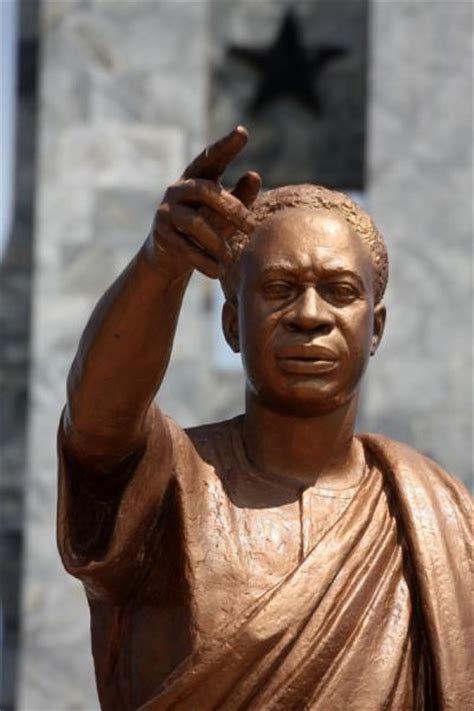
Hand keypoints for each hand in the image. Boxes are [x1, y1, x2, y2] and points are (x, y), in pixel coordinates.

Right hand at [150, 126, 260, 277]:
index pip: (211, 158)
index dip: (225, 146)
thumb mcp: (225, 213)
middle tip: (253, 229)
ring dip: (218, 242)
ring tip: (231, 260)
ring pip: (195, 222)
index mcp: (196, 178)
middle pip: (206, 191)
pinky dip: (204, 261)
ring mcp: (166, 211)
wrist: (171, 257)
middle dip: (232, 209)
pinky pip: (185, 247)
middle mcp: (177, 189)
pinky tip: (218, 272)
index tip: (243, 133)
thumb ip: (241, 196)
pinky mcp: (161, 234)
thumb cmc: (205, 229)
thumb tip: (254, 175)